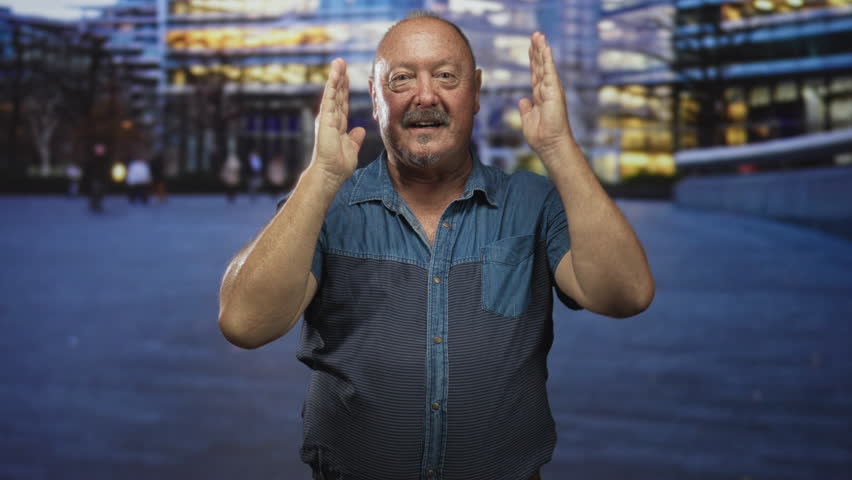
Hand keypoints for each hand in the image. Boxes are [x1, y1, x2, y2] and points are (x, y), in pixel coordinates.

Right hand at [311, 58, 365, 186]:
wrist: (330, 174)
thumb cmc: (338, 165)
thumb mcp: (352, 148)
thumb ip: (355, 138)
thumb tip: (360, 130)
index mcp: (338, 125)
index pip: (342, 103)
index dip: (344, 89)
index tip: (347, 76)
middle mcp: (331, 119)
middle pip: (337, 94)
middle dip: (340, 78)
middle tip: (341, 62)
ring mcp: (327, 118)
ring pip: (332, 93)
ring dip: (336, 77)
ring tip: (338, 62)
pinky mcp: (325, 119)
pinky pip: (330, 98)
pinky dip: (332, 85)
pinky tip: (335, 74)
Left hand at [518, 32, 573, 159]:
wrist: (550, 145)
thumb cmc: (541, 136)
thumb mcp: (528, 120)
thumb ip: (526, 108)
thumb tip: (523, 100)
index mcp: (539, 96)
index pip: (535, 73)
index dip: (533, 60)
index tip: (530, 47)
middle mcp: (547, 90)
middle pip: (540, 66)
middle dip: (537, 50)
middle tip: (535, 34)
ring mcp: (552, 89)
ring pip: (545, 65)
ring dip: (541, 49)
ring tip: (539, 35)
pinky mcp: (555, 91)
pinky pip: (550, 72)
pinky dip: (547, 59)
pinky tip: (545, 48)